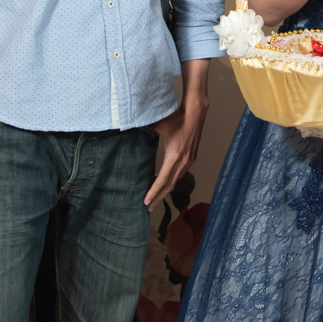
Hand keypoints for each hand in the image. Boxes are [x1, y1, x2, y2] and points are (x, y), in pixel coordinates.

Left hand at [144, 62, 209, 208]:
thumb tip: (126, 130)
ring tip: (156, 198)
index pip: (162, 180)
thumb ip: (144, 132)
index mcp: (174, 156)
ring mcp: (189, 160)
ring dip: (166, 190)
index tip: (145, 202)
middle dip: (158, 197)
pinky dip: (172, 182)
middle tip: (148, 208)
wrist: (196, 113)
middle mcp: (183, 162)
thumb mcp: (158, 126)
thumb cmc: (176, 118)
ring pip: (176, 180)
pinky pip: (180, 174)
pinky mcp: (191, 157)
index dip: (154, 192)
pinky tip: (166, 183)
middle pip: (170, 185)